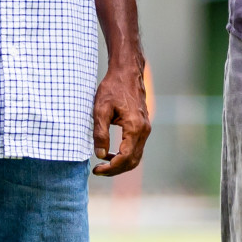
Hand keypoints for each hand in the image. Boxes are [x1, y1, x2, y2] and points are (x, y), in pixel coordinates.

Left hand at [91, 60, 149, 175]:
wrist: (127, 72)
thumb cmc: (113, 87)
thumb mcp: (100, 109)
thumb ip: (100, 133)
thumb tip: (100, 155)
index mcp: (134, 127)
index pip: (125, 158)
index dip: (110, 168)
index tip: (96, 169)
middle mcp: (144, 130)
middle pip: (132, 161)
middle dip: (115, 170)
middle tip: (98, 170)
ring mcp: (145, 128)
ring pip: (136, 156)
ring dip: (120, 163)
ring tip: (103, 163)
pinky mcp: (143, 126)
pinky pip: (136, 147)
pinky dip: (125, 155)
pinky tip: (110, 152)